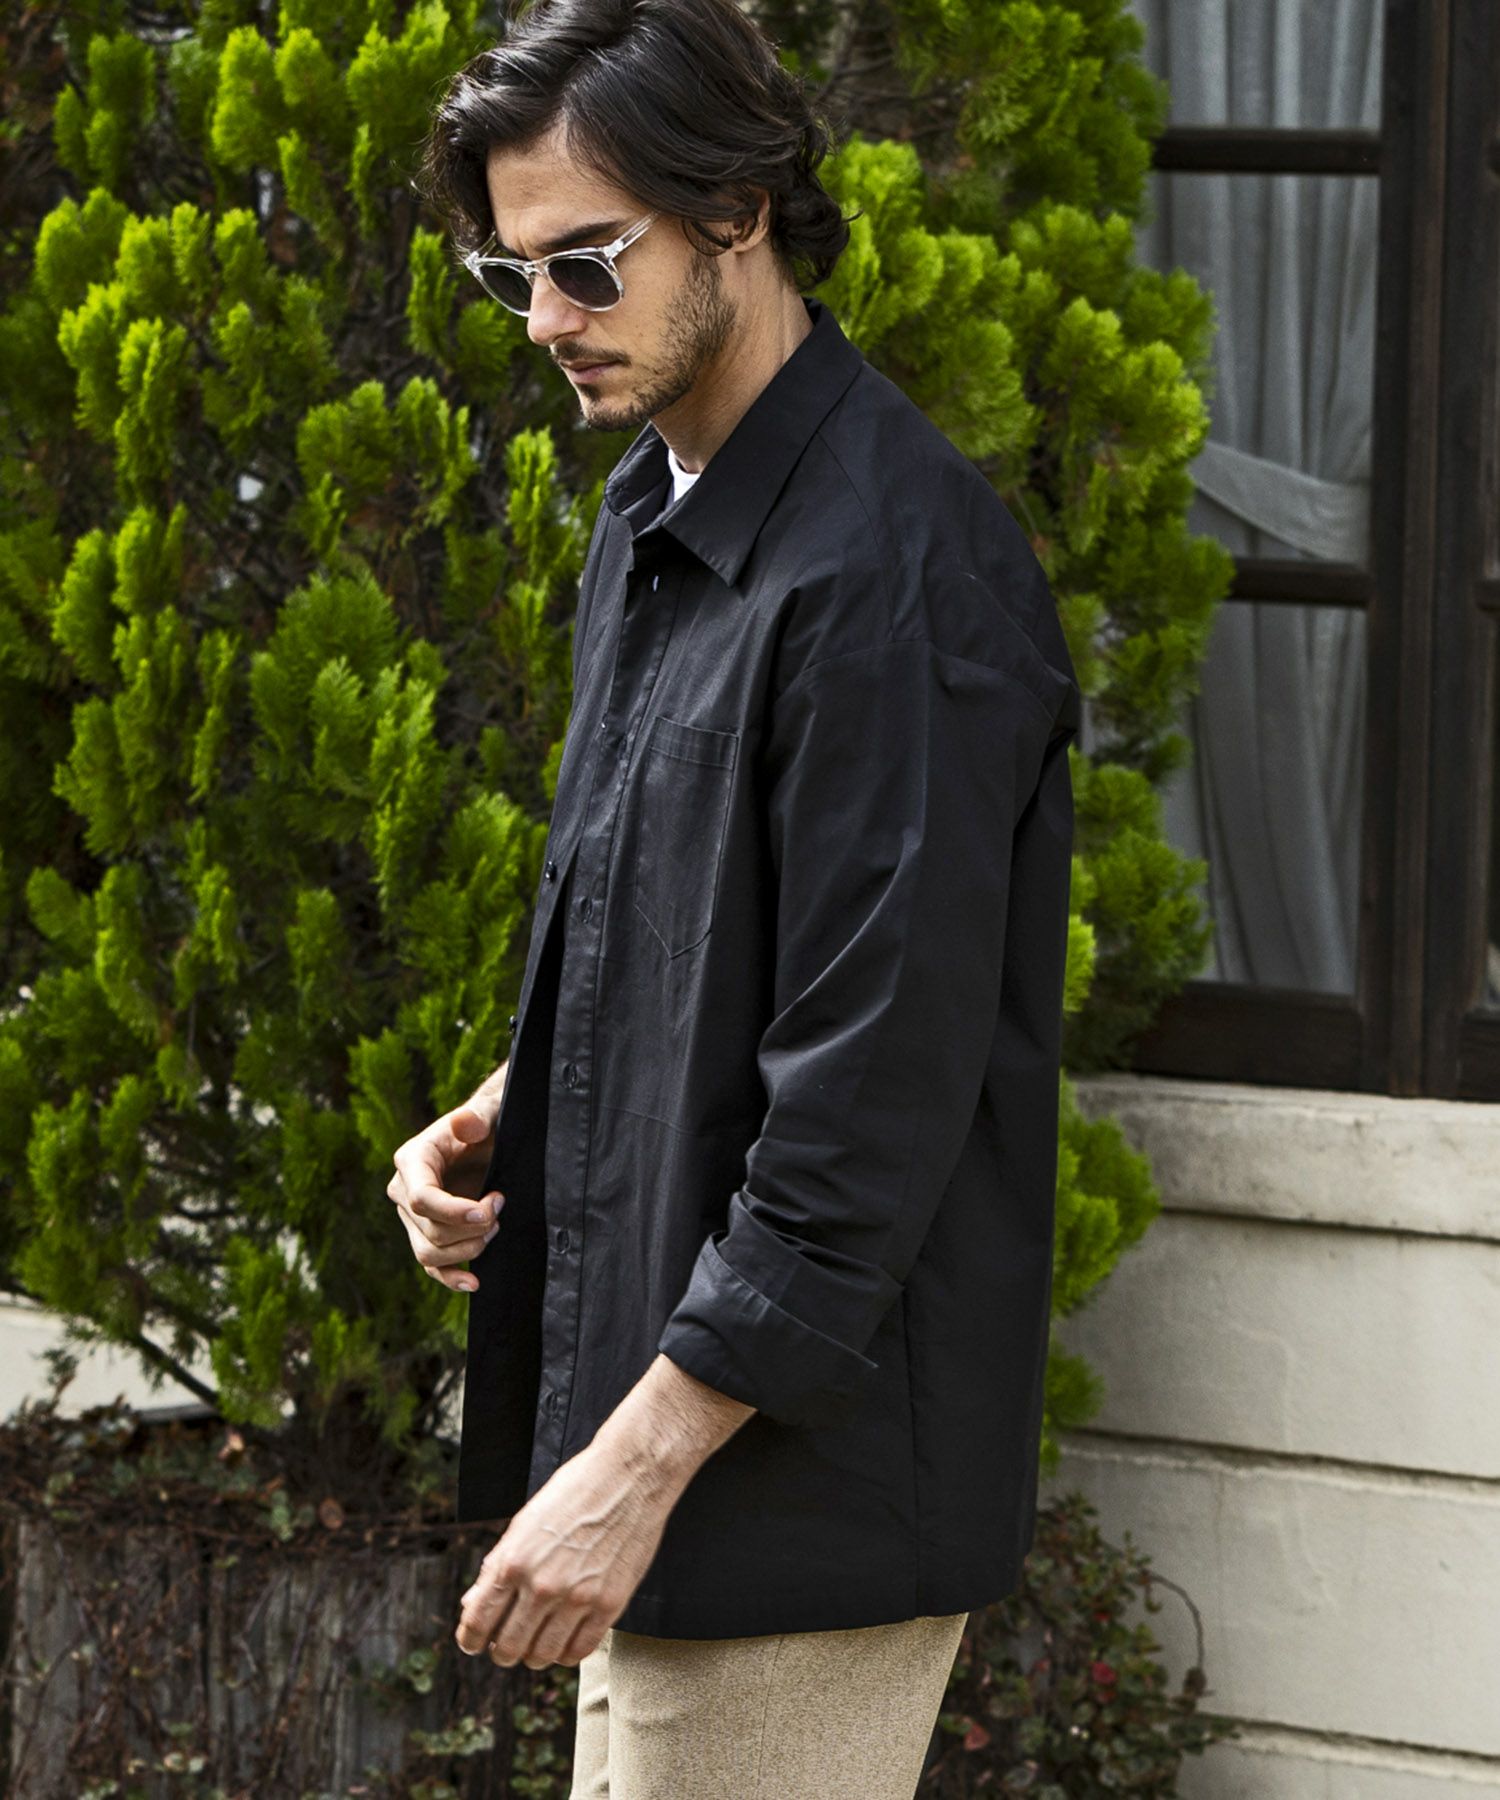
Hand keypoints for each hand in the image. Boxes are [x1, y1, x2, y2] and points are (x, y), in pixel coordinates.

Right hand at [387, 1064, 508, 1292]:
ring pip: (428, 1253)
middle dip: (471, 1228)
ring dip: (468, 1249)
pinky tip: (473, 1282)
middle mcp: (404, 1189)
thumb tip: (464, 1124)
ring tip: (495, 1226)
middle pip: (429, 1230)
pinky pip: (430, 1266)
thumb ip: (475, 1117)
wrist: (488, 1139)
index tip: (488, 1211)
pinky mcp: (426, 1234)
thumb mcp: (486, 1114)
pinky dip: (451, 1277)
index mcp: (412, 1160)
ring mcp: (412, 1217)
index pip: (421, 1199)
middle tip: (500, 1206)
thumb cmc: (486, 1124)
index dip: (453, 1212)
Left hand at [454, 1432, 682, 1670]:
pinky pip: (580, 1651)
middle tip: (506, 1646)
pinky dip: (567, 1653)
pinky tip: (564, 1641)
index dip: (471, 1639)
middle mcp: (542, 1585)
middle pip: (509, 1648)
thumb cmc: (574, 1491)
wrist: (629, 1475)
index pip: (479, 1622)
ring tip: (536, 1645)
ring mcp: (578, 1597)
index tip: (474, 1643)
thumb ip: (497, 1565)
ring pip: (543, 1656)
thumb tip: (472, 1603)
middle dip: (502, 1652)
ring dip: (533, 1656)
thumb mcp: (525, 1522)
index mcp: (514, 1561)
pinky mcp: (610, 1604)